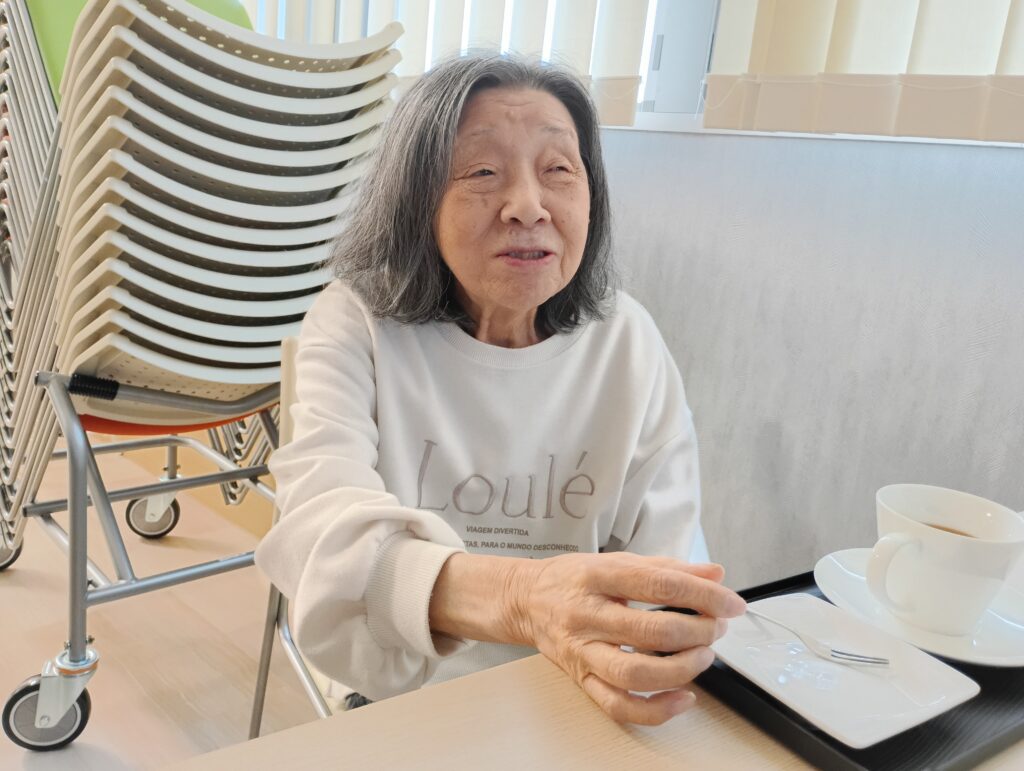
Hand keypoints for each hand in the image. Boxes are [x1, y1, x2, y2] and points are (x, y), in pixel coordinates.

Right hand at [508, 552, 745, 725]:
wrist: (525, 601)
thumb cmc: (573, 579)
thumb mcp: (616, 561)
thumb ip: (666, 568)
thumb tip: (715, 574)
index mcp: (596, 577)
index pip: (657, 584)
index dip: (702, 594)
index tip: (731, 603)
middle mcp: (586, 615)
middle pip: (650, 630)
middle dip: (697, 631)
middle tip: (716, 627)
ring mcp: (582, 652)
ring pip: (635, 673)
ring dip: (681, 669)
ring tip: (703, 656)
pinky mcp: (581, 679)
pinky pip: (619, 706)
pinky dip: (656, 709)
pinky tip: (683, 697)